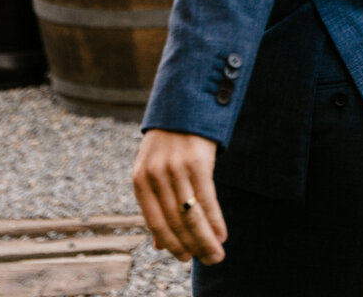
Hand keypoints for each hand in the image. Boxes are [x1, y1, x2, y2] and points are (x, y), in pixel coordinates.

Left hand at [132, 130, 225, 265]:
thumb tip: (160, 245)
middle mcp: (156, 175)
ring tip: (217, 253)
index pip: (155, 222)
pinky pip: (207, 198)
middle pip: (175, 222)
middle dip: (193, 246)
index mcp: (140, 179)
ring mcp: (176, 167)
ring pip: (191, 215)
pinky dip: (215, 220)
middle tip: (209, 261)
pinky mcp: (198, 160)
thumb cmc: (169, 141)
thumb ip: (156, 205)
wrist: (184, 100)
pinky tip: (222, 233)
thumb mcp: (154, 169)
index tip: (186, 259)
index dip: (171, 244)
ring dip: (206, 239)